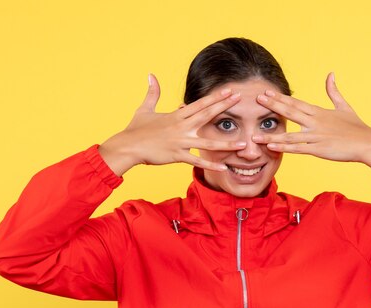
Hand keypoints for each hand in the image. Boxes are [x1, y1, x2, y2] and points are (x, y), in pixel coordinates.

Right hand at [99, 74, 244, 175]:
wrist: (127, 146)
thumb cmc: (136, 129)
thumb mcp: (144, 108)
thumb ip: (152, 92)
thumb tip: (151, 75)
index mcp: (176, 115)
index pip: (200, 104)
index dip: (215, 97)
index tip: (229, 91)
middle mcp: (181, 126)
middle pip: (206, 115)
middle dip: (224, 107)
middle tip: (240, 100)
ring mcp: (180, 141)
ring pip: (207, 142)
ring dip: (226, 143)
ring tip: (243, 144)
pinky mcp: (177, 155)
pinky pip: (196, 161)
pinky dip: (210, 165)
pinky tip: (223, 168)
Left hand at [252, 73, 370, 173]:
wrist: (368, 143)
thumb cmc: (357, 127)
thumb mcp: (344, 106)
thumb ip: (334, 91)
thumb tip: (331, 74)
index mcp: (319, 112)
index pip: (296, 103)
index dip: (280, 98)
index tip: (266, 93)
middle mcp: (315, 122)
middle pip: (290, 112)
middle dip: (272, 106)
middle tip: (256, 99)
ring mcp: (316, 135)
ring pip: (290, 135)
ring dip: (272, 135)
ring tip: (255, 135)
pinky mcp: (319, 149)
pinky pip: (298, 148)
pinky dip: (285, 148)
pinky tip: (272, 147)